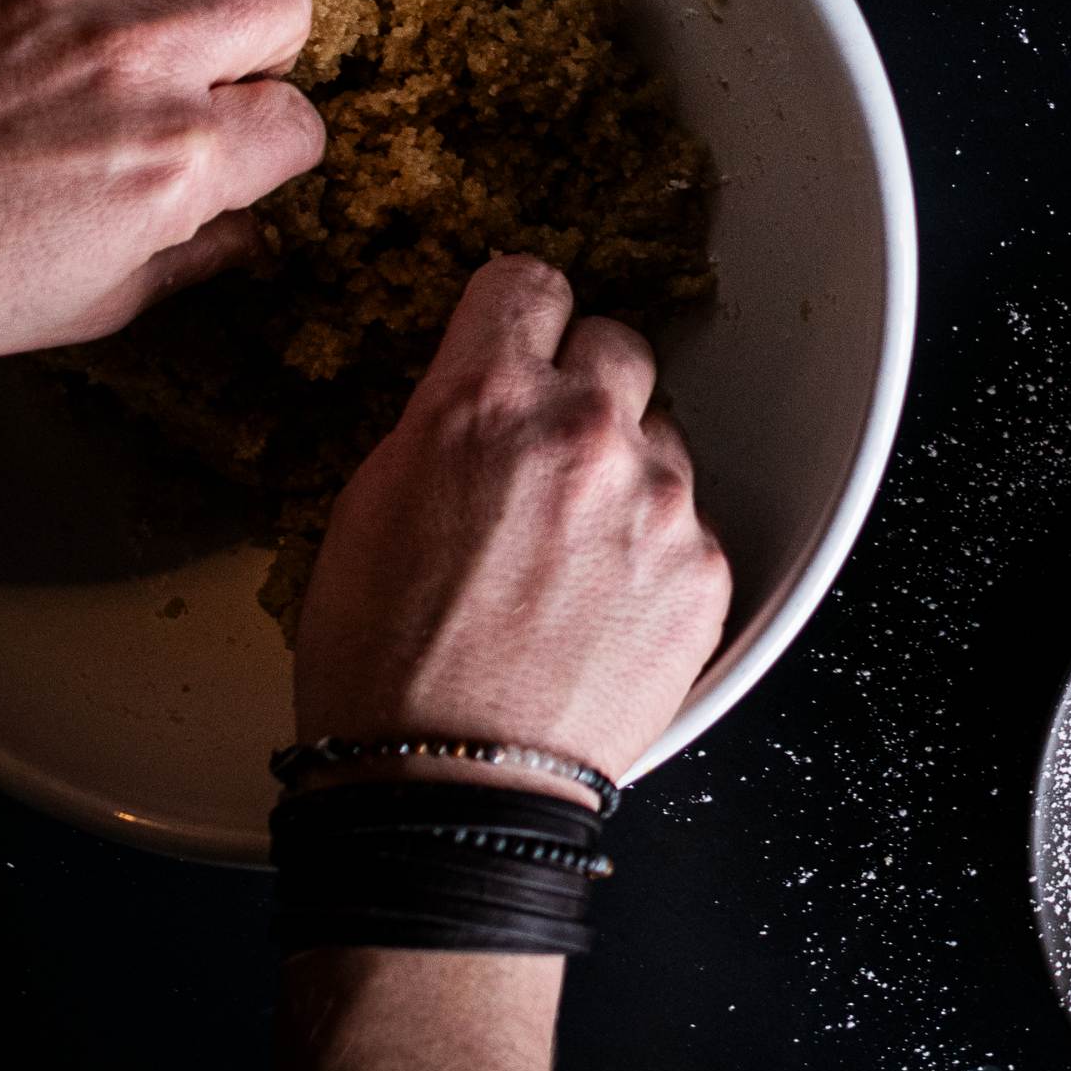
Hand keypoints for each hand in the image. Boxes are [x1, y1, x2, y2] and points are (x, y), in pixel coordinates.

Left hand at [0, 0, 318, 365]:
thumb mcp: (90, 305)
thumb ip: (192, 260)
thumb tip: (245, 232)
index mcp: (178, 162)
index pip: (300, 121)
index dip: (273, 140)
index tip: (242, 142)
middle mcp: (140, 60)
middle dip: (258, 39)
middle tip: (209, 64)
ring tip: (140, 8)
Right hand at [291, 256, 730, 793]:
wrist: (451, 787)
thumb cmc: (382, 663)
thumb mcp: (366, 505)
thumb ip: (441, 424)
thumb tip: (476, 396)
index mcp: (486, 401)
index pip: (529, 283)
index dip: (517, 313)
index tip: (518, 334)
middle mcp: (586, 432)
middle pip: (615, 344)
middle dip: (581, 381)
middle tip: (546, 445)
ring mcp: (658, 500)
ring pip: (658, 436)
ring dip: (622, 469)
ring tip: (570, 548)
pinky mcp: (704, 567)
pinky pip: (687, 521)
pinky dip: (653, 548)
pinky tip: (602, 601)